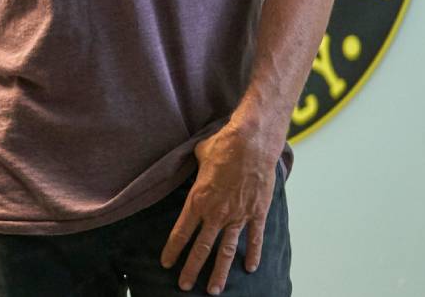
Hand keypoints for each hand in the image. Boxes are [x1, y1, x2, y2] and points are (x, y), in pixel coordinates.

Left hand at [160, 119, 278, 293]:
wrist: (252, 142)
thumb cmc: (223, 145)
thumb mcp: (199, 155)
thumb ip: (195, 167)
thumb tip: (194, 162)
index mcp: (197, 200)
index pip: (180, 232)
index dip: (172, 250)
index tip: (166, 264)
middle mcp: (216, 212)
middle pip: (201, 248)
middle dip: (191, 269)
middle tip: (183, 286)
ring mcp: (238, 215)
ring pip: (226, 251)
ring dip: (219, 272)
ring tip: (213, 290)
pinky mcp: (257, 212)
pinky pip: (254, 238)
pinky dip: (253, 254)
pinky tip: (250, 269)